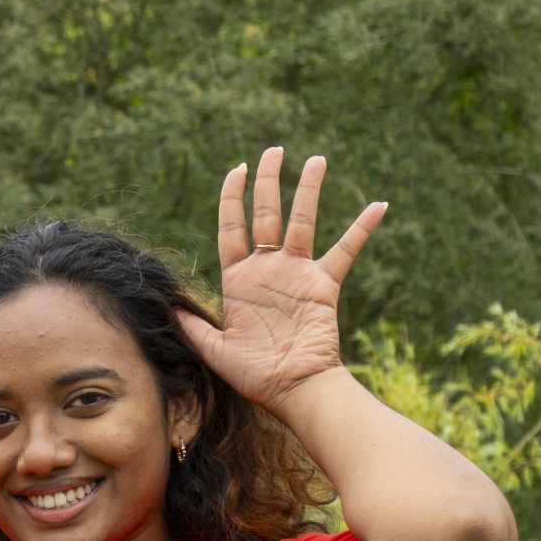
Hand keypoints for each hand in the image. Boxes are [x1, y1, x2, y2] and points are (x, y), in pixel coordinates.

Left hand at [202, 146, 378, 406]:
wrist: (291, 389)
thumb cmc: (252, 374)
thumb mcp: (212, 347)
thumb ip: (191, 323)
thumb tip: (162, 303)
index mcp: (238, 279)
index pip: (231, 228)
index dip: (231, 198)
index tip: (236, 169)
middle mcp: (268, 270)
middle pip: (266, 215)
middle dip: (268, 182)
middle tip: (274, 150)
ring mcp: (297, 274)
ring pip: (303, 222)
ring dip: (309, 191)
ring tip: (317, 159)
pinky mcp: (323, 285)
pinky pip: (345, 251)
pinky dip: (362, 229)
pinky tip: (378, 205)